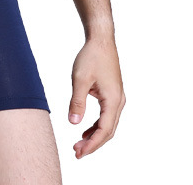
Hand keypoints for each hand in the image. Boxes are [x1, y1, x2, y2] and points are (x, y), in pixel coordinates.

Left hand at [68, 37, 124, 158]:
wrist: (101, 40)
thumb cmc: (91, 57)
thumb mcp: (80, 79)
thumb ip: (77, 102)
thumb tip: (73, 123)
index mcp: (113, 100)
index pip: (104, 130)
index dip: (92, 144)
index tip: (78, 152)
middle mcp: (119, 102)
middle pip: (108, 131)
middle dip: (93, 144)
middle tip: (77, 153)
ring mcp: (117, 98)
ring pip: (108, 125)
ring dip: (95, 136)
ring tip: (79, 144)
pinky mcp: (112, 94)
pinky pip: (106, 116)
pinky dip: (97, 126)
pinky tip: (85, 130)